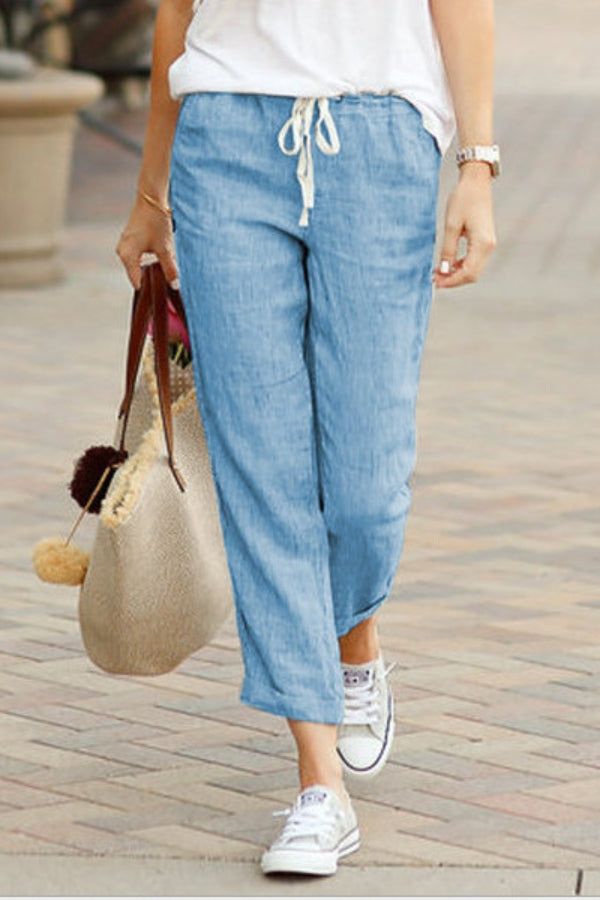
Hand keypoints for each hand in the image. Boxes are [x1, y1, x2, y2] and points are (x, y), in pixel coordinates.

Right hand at [115, 193, 178, 290]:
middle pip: (137, 275)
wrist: (151, 198)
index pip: (137, 283)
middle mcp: (122, 252)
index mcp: (127, 256)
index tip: (161, 296)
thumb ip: (169, 268)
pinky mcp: (130, 240)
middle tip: (166, 286)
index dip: (149, 290)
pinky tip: (158, 262)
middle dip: (151, 280)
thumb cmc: (156, 221)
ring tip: (164, 274)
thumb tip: (175, 286)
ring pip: (138, 266)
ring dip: (150, 270)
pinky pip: (137, 257)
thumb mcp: (165, 248)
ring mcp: (125, 246)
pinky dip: (147, 261)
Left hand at [433, 163, 496, 288]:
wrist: (476, 182)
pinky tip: (448, 264)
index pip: (468, 273)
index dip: (451, 281)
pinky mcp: (485, 241)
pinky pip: (474, 260)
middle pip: (472, 275)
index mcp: (482, 243)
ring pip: (474, 269)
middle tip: (434, 279)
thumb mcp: (451, 225)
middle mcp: (489, 246)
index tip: (435, 282)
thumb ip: (447, 250)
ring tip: (438, 272)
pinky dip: (461, 265)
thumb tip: (444, 270)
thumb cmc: (463, 199)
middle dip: (453, 279)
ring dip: (457, 273)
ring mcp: (488, 244)